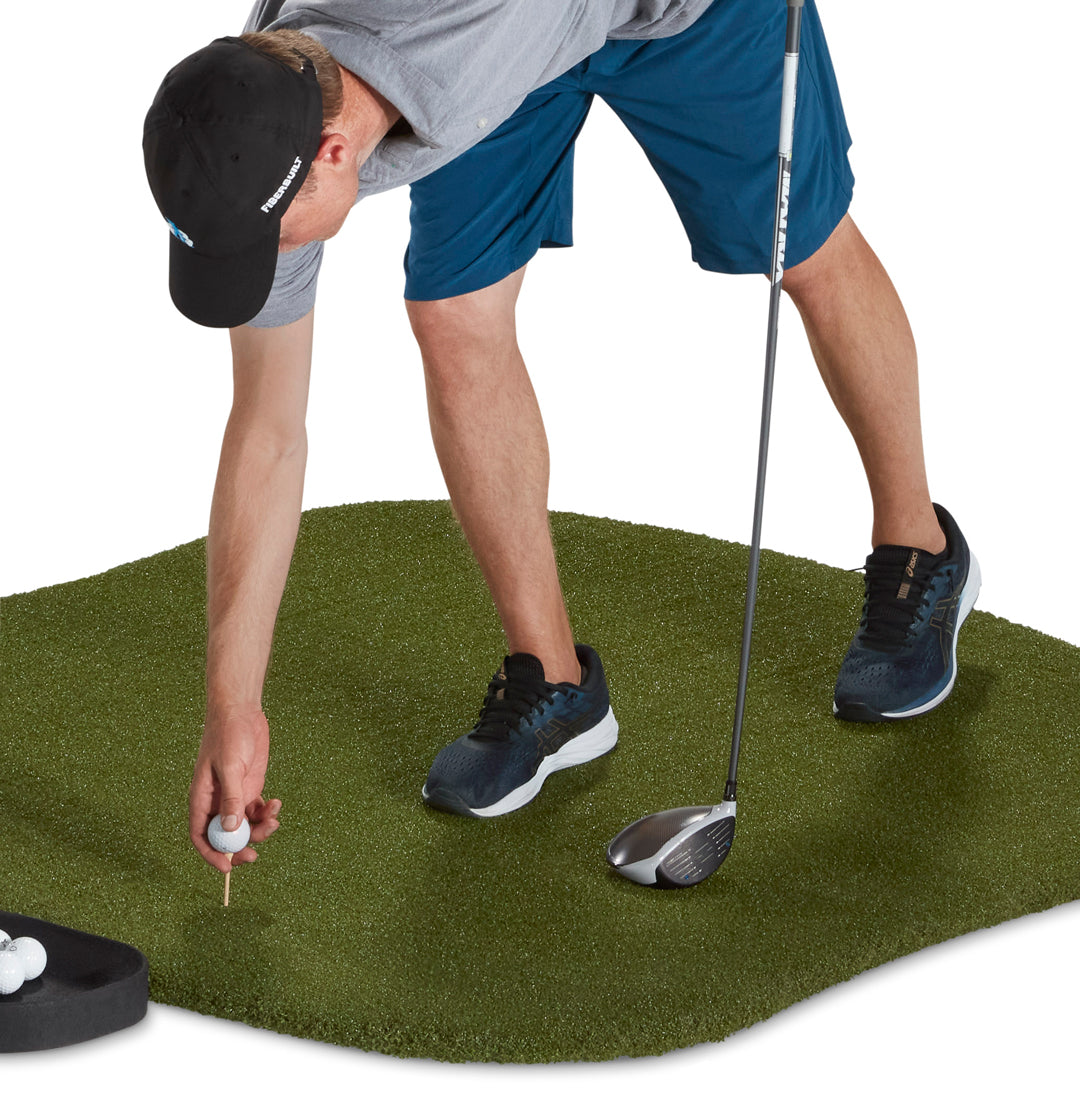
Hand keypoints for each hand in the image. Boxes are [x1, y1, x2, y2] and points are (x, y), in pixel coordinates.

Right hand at [189, 705, 281, 872]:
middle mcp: (216, 801)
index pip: (200, 835)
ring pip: (244, 826)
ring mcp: (234, 795)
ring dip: (259, 829)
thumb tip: (231, 830)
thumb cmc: (228, 735)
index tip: (227, 868)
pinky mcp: (249, 787)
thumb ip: (231, 798)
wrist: (241, 711)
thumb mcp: (230, 766)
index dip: (211, 854)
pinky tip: (276, 803)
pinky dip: (267, 813)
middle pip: (224, 836)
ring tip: (274, 818)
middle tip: (255, 855)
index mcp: (201, 798)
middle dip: (239, 848)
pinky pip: (257, 811)